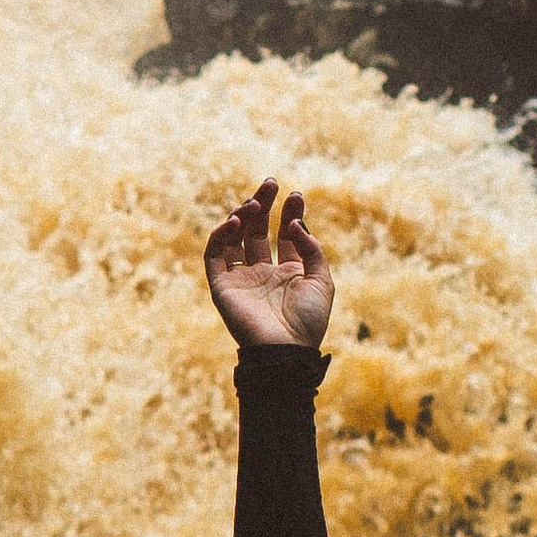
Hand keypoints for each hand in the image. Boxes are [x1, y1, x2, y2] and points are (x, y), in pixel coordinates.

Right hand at [204, 177, 334, 350]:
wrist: (285, 352)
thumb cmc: (308, 322)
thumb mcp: (322, 281)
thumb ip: (312, 250)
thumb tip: (295, 224)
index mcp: (288, 274)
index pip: (285, 236)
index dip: (289, 213)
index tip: (296, 195)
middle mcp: (263, 274)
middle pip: (258, 231)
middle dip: (263, 205)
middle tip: (270, 183)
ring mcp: (241, 279)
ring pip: (234, 239)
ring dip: (242, 216)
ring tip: (253, 202)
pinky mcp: (222, 286)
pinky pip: (214, 255)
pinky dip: (221, 235)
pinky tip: (236, 221)